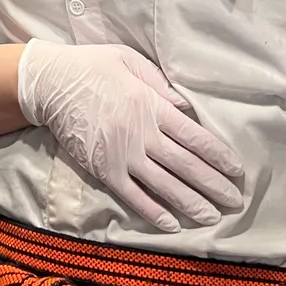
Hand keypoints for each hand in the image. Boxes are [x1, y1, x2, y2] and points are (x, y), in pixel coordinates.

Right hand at [17, 40, 242, 232]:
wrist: (49, 84)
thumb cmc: (92, 66)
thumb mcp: (129, 60)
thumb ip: (159, 84)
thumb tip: (186, 107)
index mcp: (150, 105)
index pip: (193, 136)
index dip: (217, 155)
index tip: (236, 169)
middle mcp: (140, 134)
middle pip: (185, 165)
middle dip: (212, 184)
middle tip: (234, 201)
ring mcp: (121, 155)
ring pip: (163, 185)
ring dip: (190, 203)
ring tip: (211, 217)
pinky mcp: (103, 170)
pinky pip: (133, 196)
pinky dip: (153, 212)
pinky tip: (172, 225)